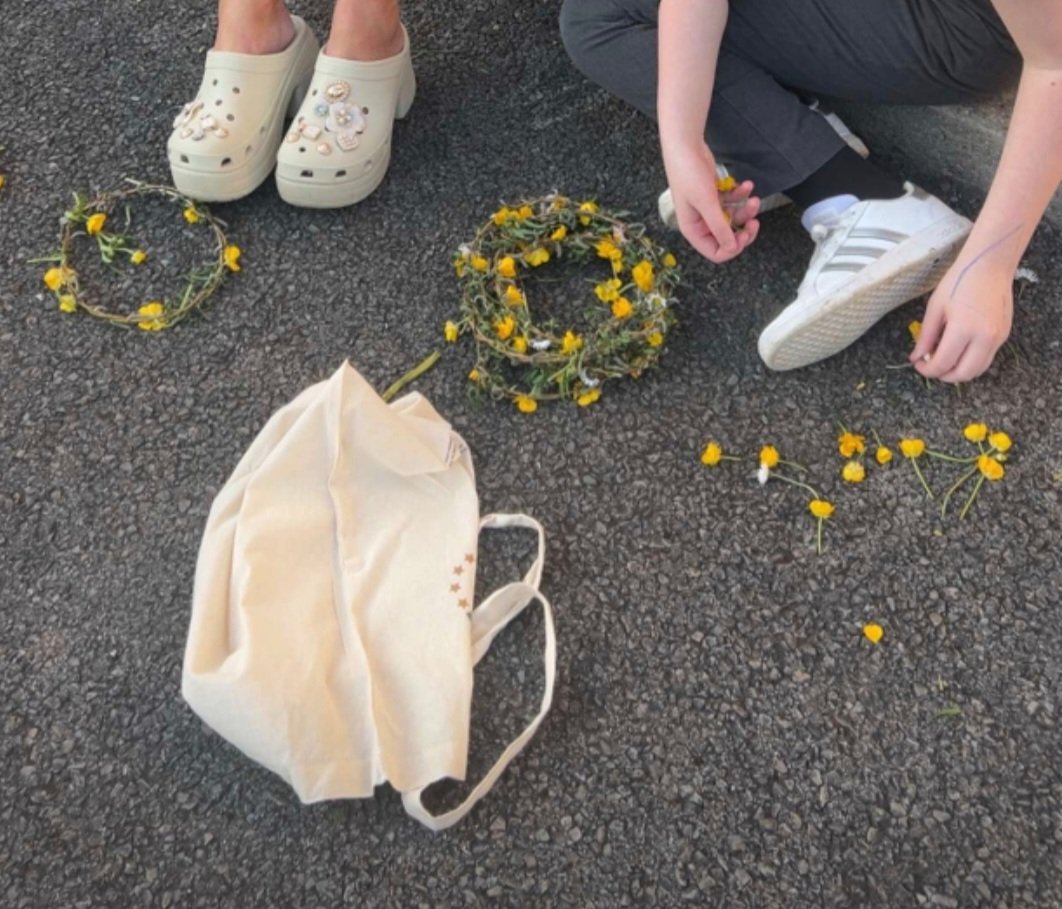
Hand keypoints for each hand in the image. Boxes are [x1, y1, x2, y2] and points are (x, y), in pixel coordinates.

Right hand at [662, 141, 760, 263]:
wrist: (685, 145)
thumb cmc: (689, 174)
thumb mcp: (706, 202)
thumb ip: (720, 227)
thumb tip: (732, 248)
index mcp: (693, 230)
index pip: (716, 252)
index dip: (732, 248)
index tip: (744, 234)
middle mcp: (700, 223)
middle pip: (727, 238)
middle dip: (743, 230)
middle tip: (754, 222)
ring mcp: (708, 209)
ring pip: (732, 219)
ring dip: (746, 210)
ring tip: (753, 198)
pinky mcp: (714, 195)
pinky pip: (732, 202)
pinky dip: (741, 195)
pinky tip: (747, 185)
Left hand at [909, 258, 1013, 382]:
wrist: (989, 265)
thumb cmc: (959, 281)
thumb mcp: (935, 308)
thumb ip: (926, 337)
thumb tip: (916, 357)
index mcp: (964, 329)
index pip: (943, 364)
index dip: (927, 370)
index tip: (918, 365)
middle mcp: (985, 338)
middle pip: (963, 374)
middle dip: (943, 376)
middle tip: (931, 366)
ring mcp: (998, 338)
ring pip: (978, 370)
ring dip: (959, 373)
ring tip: (944, 361)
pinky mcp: (1005, 336)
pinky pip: (987, 359)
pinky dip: (971, 363)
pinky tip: (959, 352)